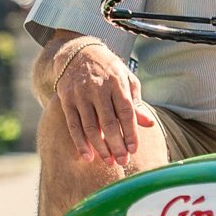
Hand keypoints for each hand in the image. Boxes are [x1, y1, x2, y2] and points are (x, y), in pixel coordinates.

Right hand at [53, 43, 153, 165]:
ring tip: (109, 162)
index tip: (134, 149)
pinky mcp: (67, 99)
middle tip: (123, 162)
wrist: (78, 53)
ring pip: (90, 126)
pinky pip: (73, 125)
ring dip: (100, 147)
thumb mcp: (126, 80)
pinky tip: (88, 156)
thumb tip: (149, 124)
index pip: (126, 111)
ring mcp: (81, 94)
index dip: (131, 132)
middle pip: (109, 122)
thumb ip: (136, 102)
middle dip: (117, 145)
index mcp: (117, 82)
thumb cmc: (108, 70)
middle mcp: (98, 88)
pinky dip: (80, 143)